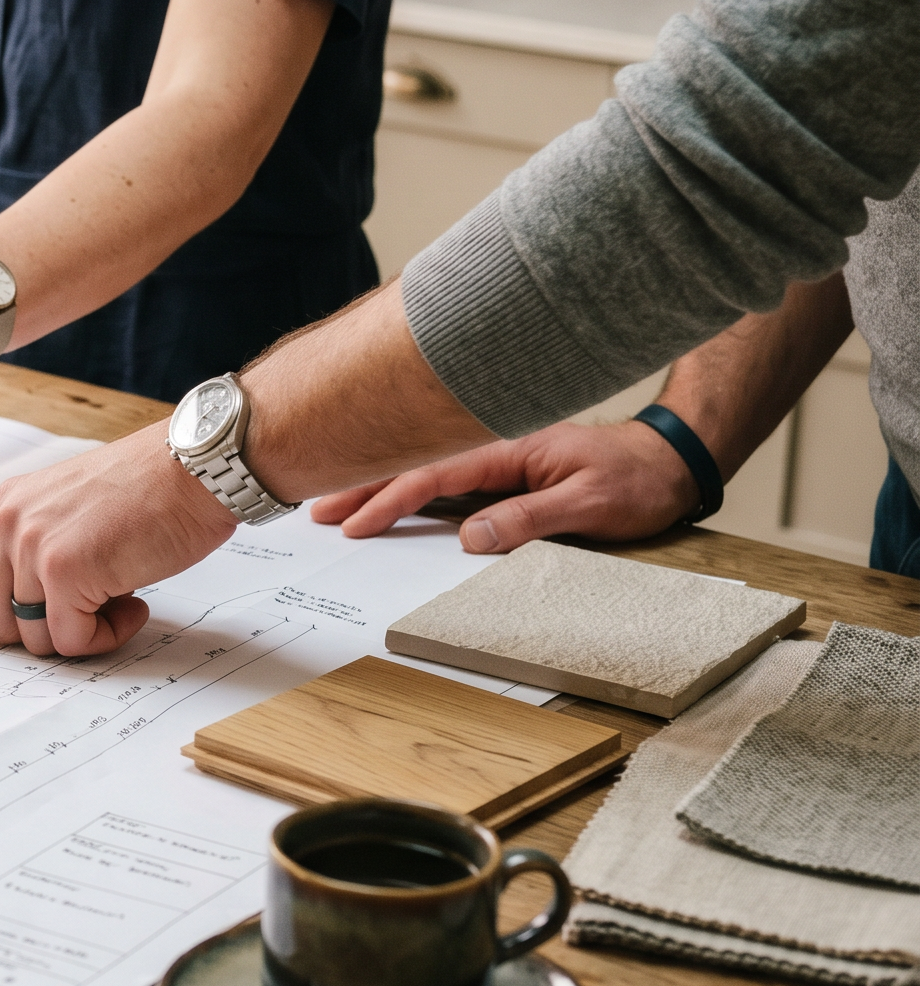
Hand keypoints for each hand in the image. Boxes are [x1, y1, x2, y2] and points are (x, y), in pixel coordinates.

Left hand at [0, 425, 234, 655]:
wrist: (193, 468)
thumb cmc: (147, 494)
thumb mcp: (71, 513)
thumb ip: (37, 552)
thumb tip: (34, 614)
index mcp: (4, 508)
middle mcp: (7, 524)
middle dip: (47, 630)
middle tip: (97, 604)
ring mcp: (31, 545)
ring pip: (36, 638)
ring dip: (85, 632)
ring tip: (121, 591)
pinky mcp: (65, 569)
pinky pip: (73, 639)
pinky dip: (107, 633)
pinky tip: (134, 598)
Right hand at [309, 420, 699, 551]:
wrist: (670, 461)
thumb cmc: (636, 479)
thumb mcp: (589, 506)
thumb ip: (530, 519)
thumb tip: (472, 538)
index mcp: (507, 449)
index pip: (433, 475)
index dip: (389, 499)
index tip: (357, 524)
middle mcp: (495, 447)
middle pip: (414, 464)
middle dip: (361, 484)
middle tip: (316, 507)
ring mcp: (498, 458)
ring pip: (425, 468)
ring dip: (378, 483)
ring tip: (336, 501)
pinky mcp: (504, 470)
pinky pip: (446, 477)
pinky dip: (408, 486)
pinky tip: (388, 496)